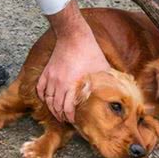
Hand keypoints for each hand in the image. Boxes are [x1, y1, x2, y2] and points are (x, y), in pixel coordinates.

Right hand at [37, 0, 108, 122]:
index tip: (74, 121)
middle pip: (55, 106)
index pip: (67, 108)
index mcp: (72, 85)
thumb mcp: (102, 68)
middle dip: (61, 115)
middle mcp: (59, 83)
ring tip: (57, 112)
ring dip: (52, 108)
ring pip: (47, 99)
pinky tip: (47, 99)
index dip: (70, 117)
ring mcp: (51, 77)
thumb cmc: (89, 51)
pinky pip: (40, 88)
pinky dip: (42, 96)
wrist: (74, 36)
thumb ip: (108, 81)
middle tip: (66, 120)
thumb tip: (119, 91)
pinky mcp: (47, 71)